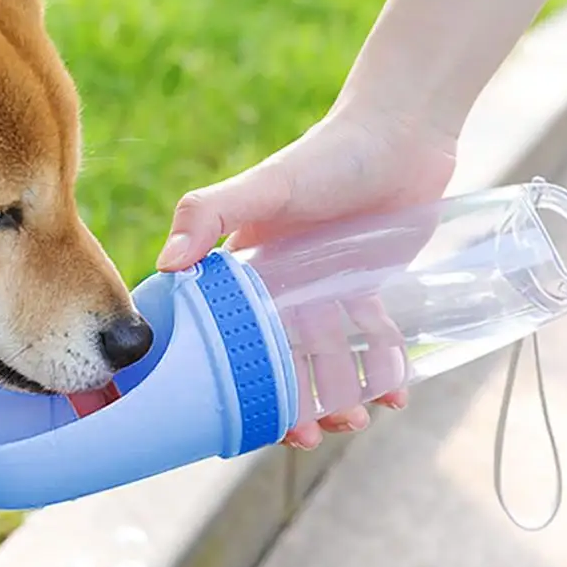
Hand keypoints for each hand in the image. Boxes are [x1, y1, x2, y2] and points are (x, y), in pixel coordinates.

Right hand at [157, 102, 456, 448]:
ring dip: (340, 397)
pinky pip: (375, 341)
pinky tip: (395, 397)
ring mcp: (329, 290)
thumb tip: (165, 265)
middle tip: (311, 435)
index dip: (239, 383)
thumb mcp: (266, 185)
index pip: (233, 338)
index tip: (249, 420)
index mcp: (247, 272)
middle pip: (282, 361)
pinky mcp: (372, 288)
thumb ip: (209, 214)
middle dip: (293, 405)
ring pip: (330, 359)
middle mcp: (283, 287)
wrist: (401, 132)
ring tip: (357, 420)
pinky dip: (384, 372)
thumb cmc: (328, 156)